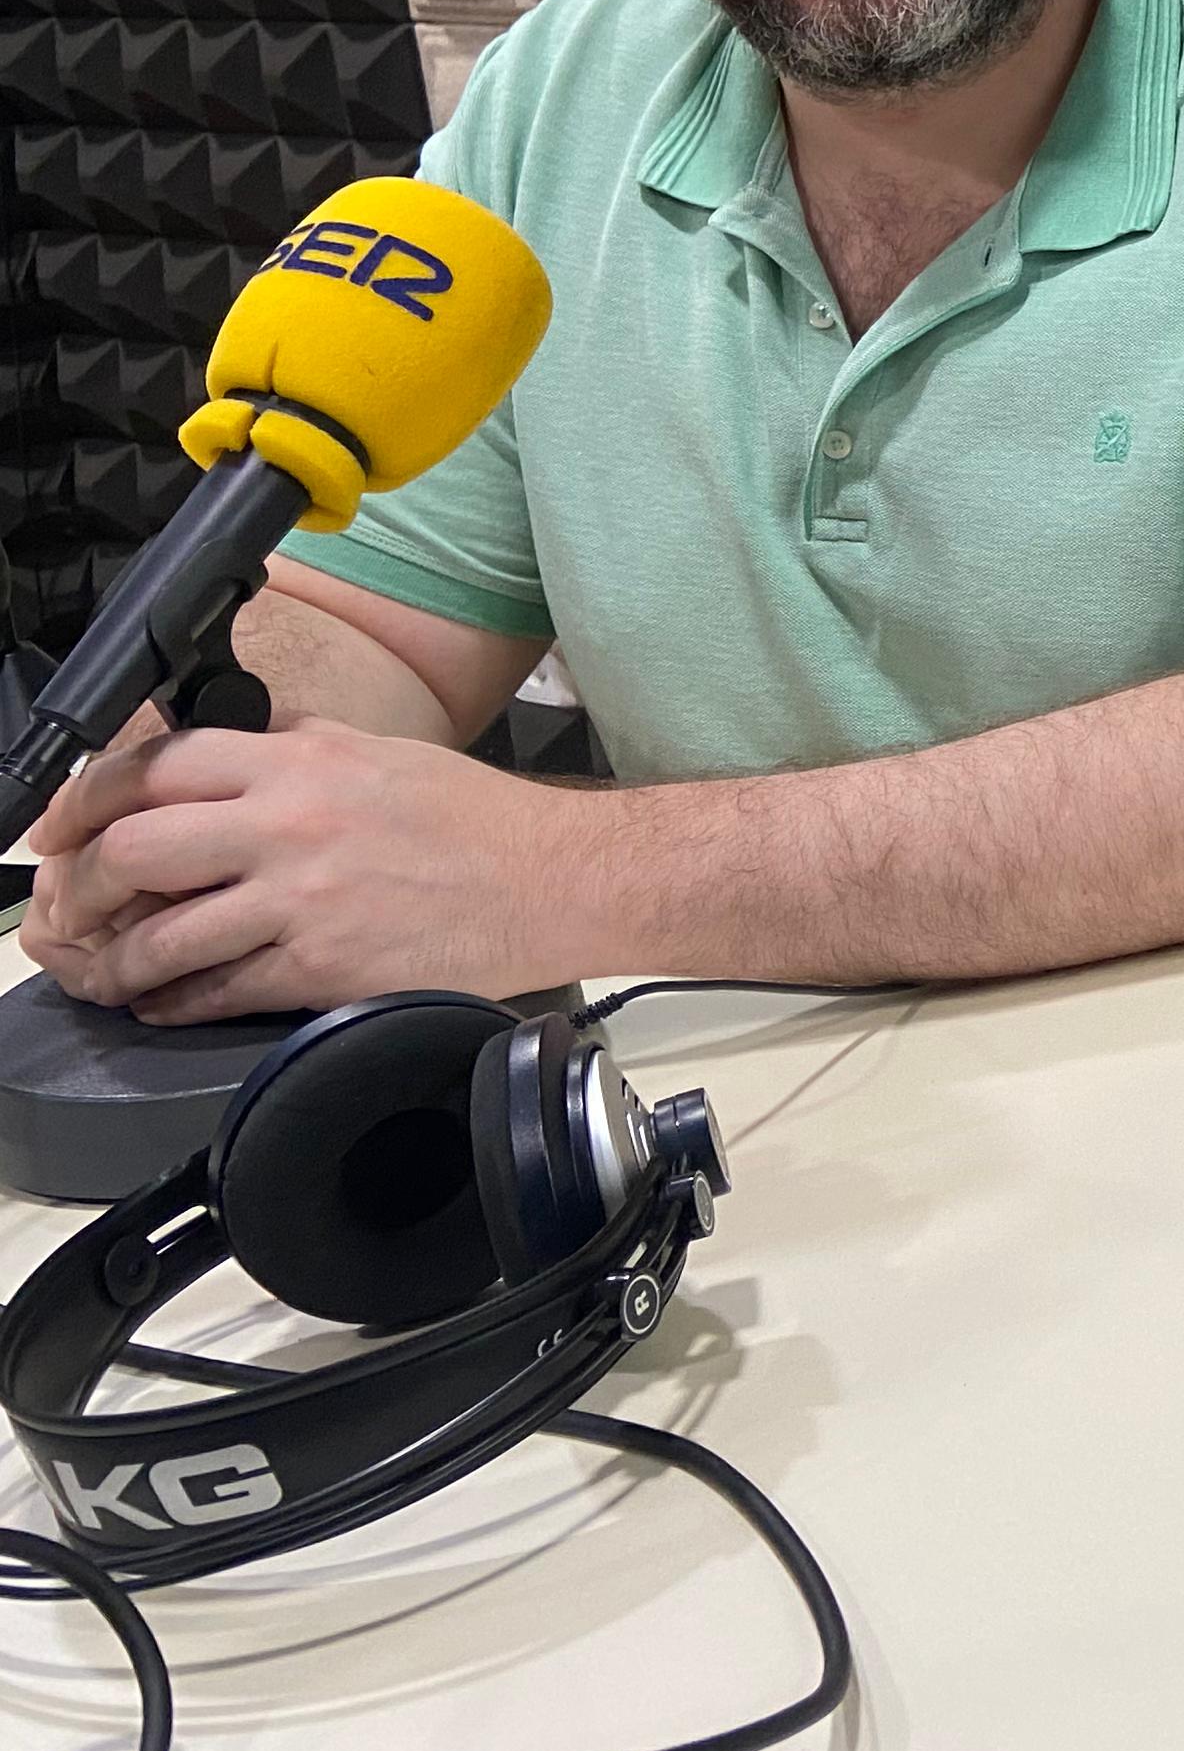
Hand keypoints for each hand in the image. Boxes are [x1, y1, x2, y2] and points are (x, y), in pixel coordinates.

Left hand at [25, 724, 594, 1022]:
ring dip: (114, 961)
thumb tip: (221, 750)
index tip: (59, 829)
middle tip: (69, 905)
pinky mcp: (324, 969)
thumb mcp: (378, 750)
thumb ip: (292, 747)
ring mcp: (303, 901)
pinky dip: (175, 1003)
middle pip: (131, 851)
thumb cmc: (480, 822)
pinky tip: (169, 1002)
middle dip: (79, 886)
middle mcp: (291, 824)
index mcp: (301, 762)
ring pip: (158, 937)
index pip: (153, 767)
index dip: (83, 800)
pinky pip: (216, 992)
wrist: (557, 880)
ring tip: (109, 968)